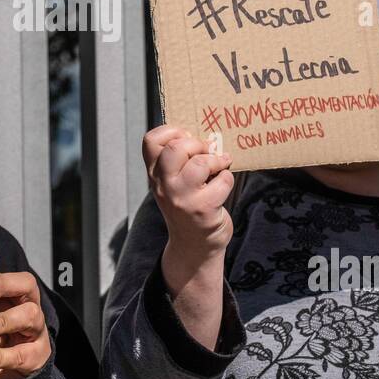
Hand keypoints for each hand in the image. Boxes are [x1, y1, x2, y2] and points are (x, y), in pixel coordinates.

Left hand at [0, 247, 50, 378]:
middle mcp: (31, 308)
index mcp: (19, 296)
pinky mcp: (34, 356)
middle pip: (27, 287)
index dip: (0, 266)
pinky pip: (19, 354)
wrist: (11, 373)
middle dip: (2, 285)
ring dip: (1, 320)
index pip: (13, 274)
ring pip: (28, 316)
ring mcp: (36, 332)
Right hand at [142, 124, 233, 258]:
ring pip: (199, 163)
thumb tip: (204, 135)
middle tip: (207, 151)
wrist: (194, 246)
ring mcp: (182, 198)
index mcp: (155, 174)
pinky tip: (222, 185)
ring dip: (216, 160)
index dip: (172, 131)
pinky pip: (222, 181)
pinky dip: (227, 179)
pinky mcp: (202, 209)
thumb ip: (179, 160)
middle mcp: (164, 185)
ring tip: (219, 166)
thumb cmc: (188, 206)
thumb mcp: (173, 183)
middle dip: (197, 144)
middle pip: (175, 148)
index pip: (151, 140)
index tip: (187, 139)